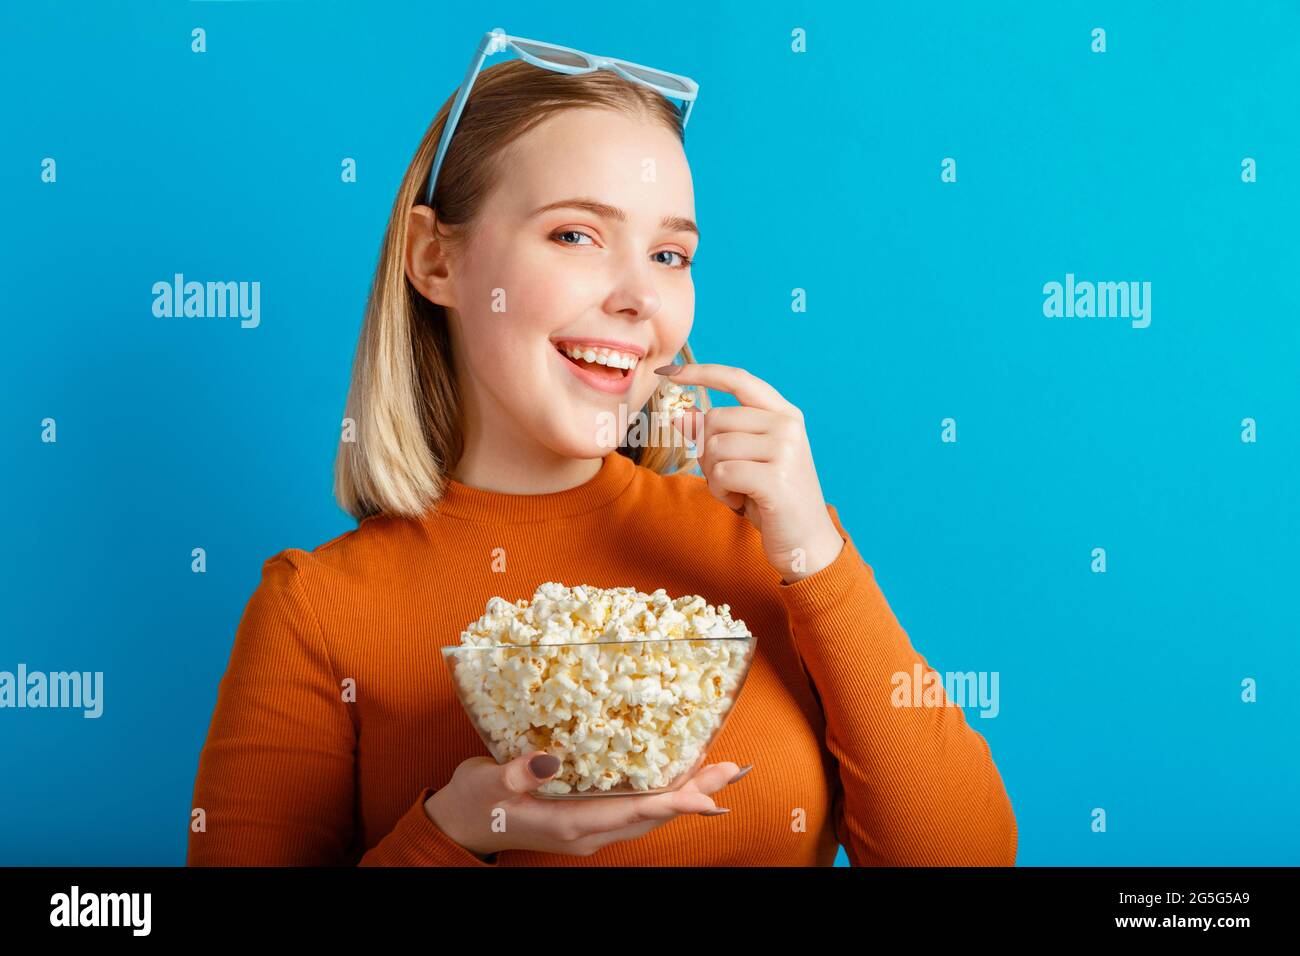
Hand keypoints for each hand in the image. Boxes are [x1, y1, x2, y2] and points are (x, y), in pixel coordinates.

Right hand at [424, 751, 749, 859]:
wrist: (459, 823)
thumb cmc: (474, 801)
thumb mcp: (490, 781)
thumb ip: (520, 772)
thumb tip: (551, 757)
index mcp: (571, 823)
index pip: (634, 812)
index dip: (673, 802)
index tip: (707, 794)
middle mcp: (588, 831)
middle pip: (654, 814)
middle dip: (695, 793)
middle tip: (734, 769)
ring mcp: (589, 828)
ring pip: (648, 814)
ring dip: (685, 793)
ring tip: (719, 771)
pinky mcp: (585, 819)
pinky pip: (634, 809)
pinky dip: (662, 793)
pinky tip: (675, 775)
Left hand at [657, 362, 843, 582]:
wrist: (806, 543)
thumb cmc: (772, 500)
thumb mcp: (745, 460)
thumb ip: (719, 435)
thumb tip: (681, 416)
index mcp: (783, 413)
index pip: (738, 379)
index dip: (701, 372)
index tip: (668, 372)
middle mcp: (787, 425)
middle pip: (715, 419)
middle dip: (708, 451)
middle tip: (730, 477)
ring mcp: (785, 450)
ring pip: (714, 447)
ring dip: (714, 476)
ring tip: (739, 491)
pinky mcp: (776, 478)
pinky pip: (721, 473)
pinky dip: (721, 492)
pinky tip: (741, 501)